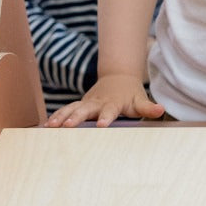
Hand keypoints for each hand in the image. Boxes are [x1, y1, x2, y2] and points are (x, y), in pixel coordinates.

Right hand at [45, 75, 164, 127]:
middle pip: (84, 110)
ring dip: (61, 117)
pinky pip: (65, 111)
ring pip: (71, 109)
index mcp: (112, 103)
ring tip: (50, 126)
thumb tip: (161, 110)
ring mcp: (85, 103)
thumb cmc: (130, 94)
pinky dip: (55, 117)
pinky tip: (44, 127)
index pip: (109, 111)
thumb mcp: (140, 100)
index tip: (100, 125)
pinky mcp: (78, 106)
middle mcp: (96, 103)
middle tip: (66, 127)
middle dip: (75, 118)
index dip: (105, 118)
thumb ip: (148, 107)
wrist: (117, 78)